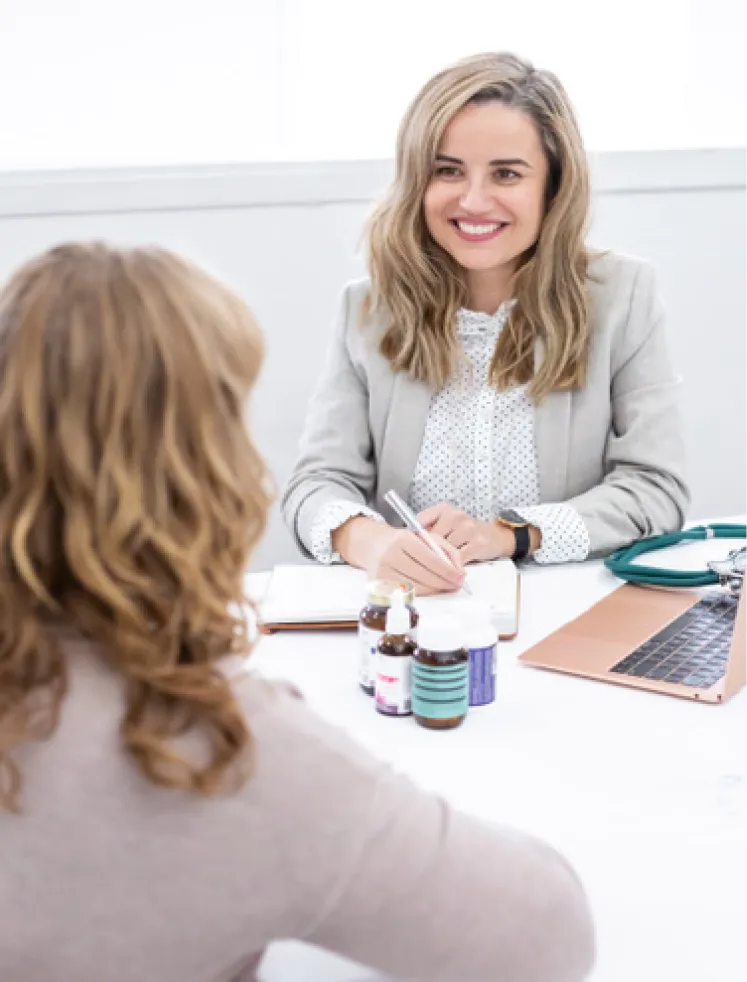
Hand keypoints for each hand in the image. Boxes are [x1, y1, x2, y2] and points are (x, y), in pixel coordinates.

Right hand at [332, 517, 464, 595]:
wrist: (373, 545)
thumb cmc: (403, 541)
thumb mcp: (425, 537)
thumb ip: (446, 550)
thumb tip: (460, 571)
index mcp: (402, 539)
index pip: (430, 559)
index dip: (447, 570)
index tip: (460, 577)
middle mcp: (390, 555)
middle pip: (424, 575)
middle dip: (444, 582)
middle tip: (456, 585)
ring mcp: (382, 571)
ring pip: (416, 587)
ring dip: (434, 589)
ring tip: (445, 587)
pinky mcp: (379, 584)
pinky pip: (406, 593)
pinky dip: (421, 592)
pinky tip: (430, 588)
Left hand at [417, 503, 513, 563]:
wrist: (495, 536)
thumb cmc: (463, 533)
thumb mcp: (445, 524)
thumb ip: (428, 530)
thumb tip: (406, 542)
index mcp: (443, 509)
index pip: (420, 523)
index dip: (413, 539)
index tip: (408, 549)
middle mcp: (456, 515)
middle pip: (432, 539)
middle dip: (428, 552)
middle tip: (424, 562)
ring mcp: (468, 528)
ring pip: (445, 550)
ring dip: (442, 560)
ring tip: (442, 564)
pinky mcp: (478, 543)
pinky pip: (458, 559)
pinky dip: (453, 566)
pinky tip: (453, 568)